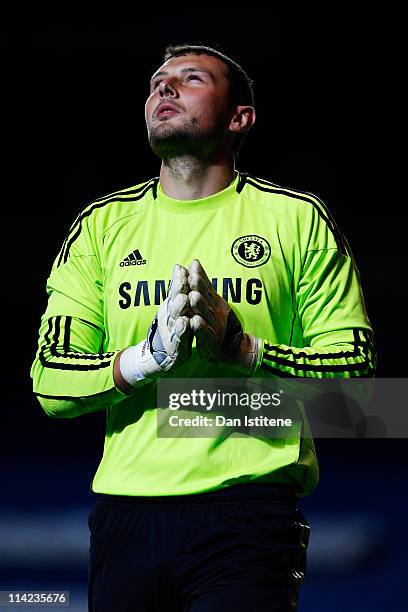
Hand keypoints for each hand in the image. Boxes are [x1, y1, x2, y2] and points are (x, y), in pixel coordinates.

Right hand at [117, 264, 192, 389]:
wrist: (156, 358)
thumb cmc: (169, 329)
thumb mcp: (172, 308)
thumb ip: (177, 289)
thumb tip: (180, 266)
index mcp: (170, 308)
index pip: (175, 292)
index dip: (178, 280)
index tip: (182, 268)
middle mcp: (169, 318)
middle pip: (174, 302)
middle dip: (178, 290)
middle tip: (184, 279)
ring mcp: (171, 333)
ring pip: (175, 318)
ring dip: (179, 308)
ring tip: (184, 298)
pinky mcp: (176, 349)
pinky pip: (180, 338)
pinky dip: (181, 330)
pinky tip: (185, 322)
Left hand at [187, 259, 259, 374]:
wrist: (227, 349)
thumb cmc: (214, 322)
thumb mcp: (210, 301)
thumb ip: (203, 283)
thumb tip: (193, 262)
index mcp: (213, 303)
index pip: (206, 287)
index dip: (201, 276)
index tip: (193, 264)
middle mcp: (215, 314)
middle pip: (207, 299)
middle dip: (200, 287)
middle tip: (193, 277)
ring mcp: (214, 328)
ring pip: (206, 316)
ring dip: (200, 306)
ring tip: (193, 297)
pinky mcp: (210, 344)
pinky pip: (204, 336)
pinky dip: (200, 329)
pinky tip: (194, 322)